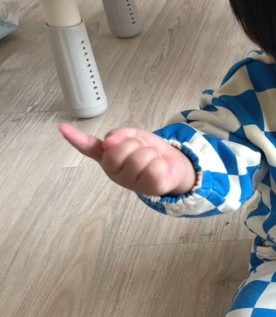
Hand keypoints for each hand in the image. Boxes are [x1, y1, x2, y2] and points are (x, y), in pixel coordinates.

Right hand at [59, 123, 195, 196]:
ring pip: (139, 158)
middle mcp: (115, 171)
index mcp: (107, 156)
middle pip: (118, 151)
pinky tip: (160, 167)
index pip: (89, 147)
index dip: (75, 138)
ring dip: (150, 152)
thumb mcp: (135, 136)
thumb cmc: (148, 150)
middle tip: (141, 148)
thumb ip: (121, 135)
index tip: (62, 127)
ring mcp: (131, 182)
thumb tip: (109, 142)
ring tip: (152, 158)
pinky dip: (160, 162)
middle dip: (133, 144)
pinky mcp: (150, 188)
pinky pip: (154, 167)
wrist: (173, 165)